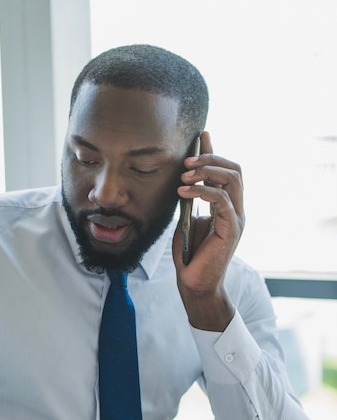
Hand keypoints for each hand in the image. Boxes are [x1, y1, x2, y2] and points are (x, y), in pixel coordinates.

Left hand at [173, 131, 244, 330]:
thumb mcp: (187, 219)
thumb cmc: (189, 255)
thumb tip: (184, 178)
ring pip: (232, 179)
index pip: (227, 171)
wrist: (194, 284)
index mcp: (228, 206)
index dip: (215, 152)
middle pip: (234, 170)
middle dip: (210, 159)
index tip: (202, 135)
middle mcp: (237, 209)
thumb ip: (191, 199)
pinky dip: (201, 190)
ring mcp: (237, 218)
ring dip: (207, 172)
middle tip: (186, 160)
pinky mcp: (232, 229)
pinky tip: (183, 191)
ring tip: (183, 175)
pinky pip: (221, 199)